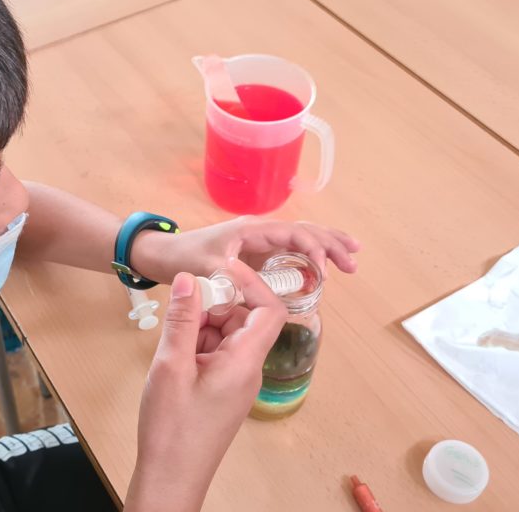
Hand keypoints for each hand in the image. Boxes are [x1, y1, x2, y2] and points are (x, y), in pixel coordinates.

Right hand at [125, 260, 286, 511]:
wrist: (171, 477)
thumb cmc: (173, 429)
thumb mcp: (171, 366)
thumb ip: (182, 320)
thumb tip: (189, 278)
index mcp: (245, 362)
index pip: (269, 310)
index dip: (251, 284)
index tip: (221, 269)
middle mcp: (248, 369)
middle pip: (245, 319)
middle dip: (215, 306)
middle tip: (182, 311)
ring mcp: (236, 381)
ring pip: (227, 335)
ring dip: (202, 327)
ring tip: (172, 342)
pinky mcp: (222, 390)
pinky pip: (217, 354)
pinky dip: (197, 346)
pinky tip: (174, 358)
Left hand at [132, 216, 360, 283]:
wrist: (165, 256)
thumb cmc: (183, 258)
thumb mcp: (204, 269)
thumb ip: (228, 277)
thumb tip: (254, 287)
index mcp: (250, 230)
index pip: (292, 234)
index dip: (312, 250)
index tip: (324, 270)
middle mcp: (259, 232)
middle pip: (303, 232)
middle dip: (331, 244)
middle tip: (353, 261)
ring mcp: (260, 242)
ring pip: (300, 240)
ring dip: (326, 247)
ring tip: (352, 258)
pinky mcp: (257, 255)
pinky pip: (290, 253)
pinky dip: (310, 258)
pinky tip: (324, 270)